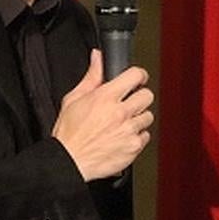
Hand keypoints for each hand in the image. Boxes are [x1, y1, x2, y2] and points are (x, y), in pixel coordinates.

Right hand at [52, 50, 154, 180]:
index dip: (138, 75)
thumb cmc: (69, 134)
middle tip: (130, 102)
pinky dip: (137, 136)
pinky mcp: (133, 147)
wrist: (69, 161)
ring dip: (138, 118)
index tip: (137, 79)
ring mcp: (128, 130)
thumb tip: (98, 58)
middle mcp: (119, 113)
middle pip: (147, 95)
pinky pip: (146, 136)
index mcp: (105, 98)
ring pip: (148, 116)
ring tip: (124, 122)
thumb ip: (91, 76)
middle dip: (140, 97)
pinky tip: (124, 136)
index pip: (135, 75)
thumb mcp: (73, 99)